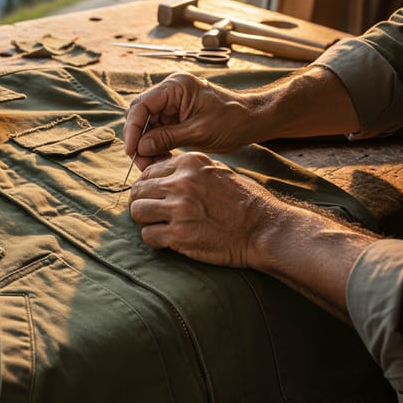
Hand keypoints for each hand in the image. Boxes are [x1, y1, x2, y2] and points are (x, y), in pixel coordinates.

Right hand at [124, 72, 263, 170]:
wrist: (252, 121)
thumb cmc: (232, 120)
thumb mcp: (199, 131)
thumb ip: (168, 137)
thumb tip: (141, 147)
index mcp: (176, 87)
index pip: (142, 104)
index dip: (133, 128)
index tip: (132, 150)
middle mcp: (170, 92)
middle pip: (141, 115)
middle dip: (139, 140)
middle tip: (141, 163)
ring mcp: (172, 104)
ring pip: (148, 127)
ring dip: (147, 147)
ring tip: (152, 166)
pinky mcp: (176, 117)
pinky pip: (158, 132)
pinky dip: (157, 147)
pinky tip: (160, 161)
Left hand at [129, 152, 284, 269]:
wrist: (265, 229)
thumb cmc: (245, 201)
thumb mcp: (218, 171)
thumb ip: (189, 170)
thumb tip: (162, 173)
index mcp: (190, 164)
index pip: (149, 171)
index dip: (148, 186)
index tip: (155, 196)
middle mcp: (181, 183)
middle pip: (138, 190)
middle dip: (141, 202)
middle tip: (151, 213)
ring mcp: (179, 209)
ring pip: (137, 211)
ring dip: (144, 220)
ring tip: (158, 225)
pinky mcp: (179, 235)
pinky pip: (148, 235)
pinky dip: (153, 239)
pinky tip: (166, 239)